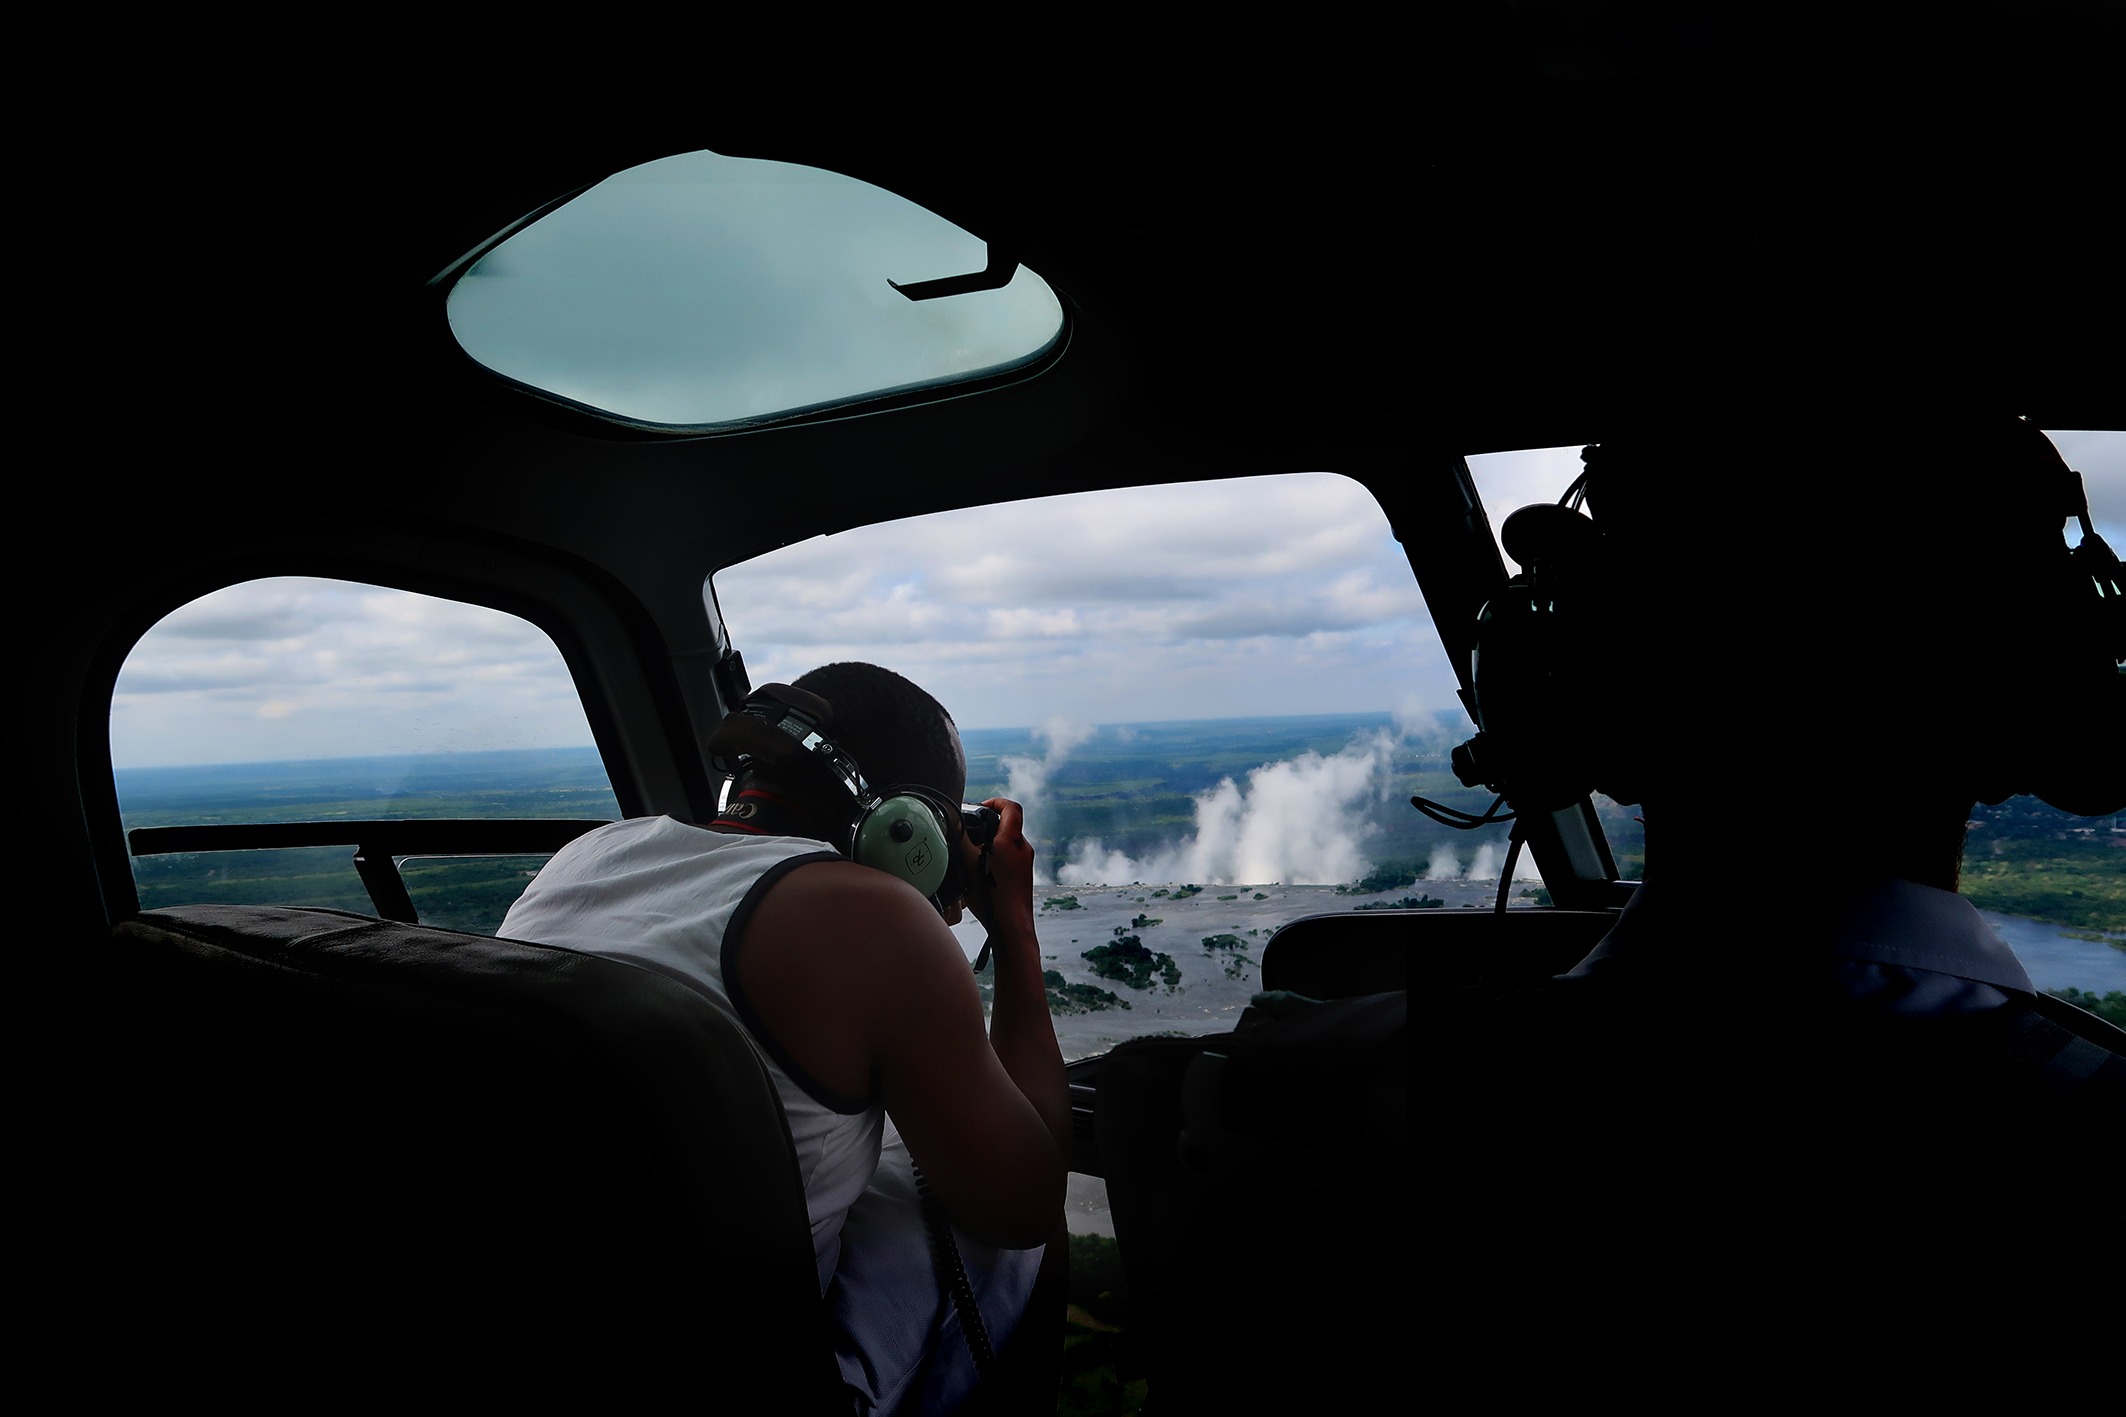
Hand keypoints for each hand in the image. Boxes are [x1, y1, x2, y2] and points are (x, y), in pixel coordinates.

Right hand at [959, 797, 1034, 936]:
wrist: (1011, 927)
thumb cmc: (992, 896)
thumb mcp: (968, 863)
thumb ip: (961, 839)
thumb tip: (952, 822)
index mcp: (1012, 840)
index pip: (1011, 807)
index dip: (996, 801)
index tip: (981, 807)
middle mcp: (1023, 849)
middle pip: (1009, 826)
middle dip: (990, 826)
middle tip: (972, 833)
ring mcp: (1026, 865)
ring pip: (1009, 845)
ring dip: (992, 845)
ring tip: (974, 857)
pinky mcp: (1024, 878)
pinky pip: (1011, 861)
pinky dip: (997, 861)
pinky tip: (982, 876)